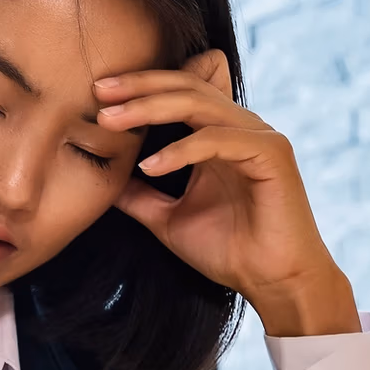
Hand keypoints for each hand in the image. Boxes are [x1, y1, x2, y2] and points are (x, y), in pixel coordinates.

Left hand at [97, 51, 359, 337]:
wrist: (271, 283)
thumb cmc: (227, 251)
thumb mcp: (166, 218)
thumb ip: (138, 195)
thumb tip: (102, 179)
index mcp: (218, 135)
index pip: (178, 91)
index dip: (140, 86)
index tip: (97, 94)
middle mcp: (240, 127)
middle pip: (186, 86)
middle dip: (139, 86)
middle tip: (99, 93)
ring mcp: (259, 137)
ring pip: (199, 104)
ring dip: (150, 108)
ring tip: (110, 121)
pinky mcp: (271, 154)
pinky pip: (218, 140)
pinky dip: (181, 151)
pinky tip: (149, 166)